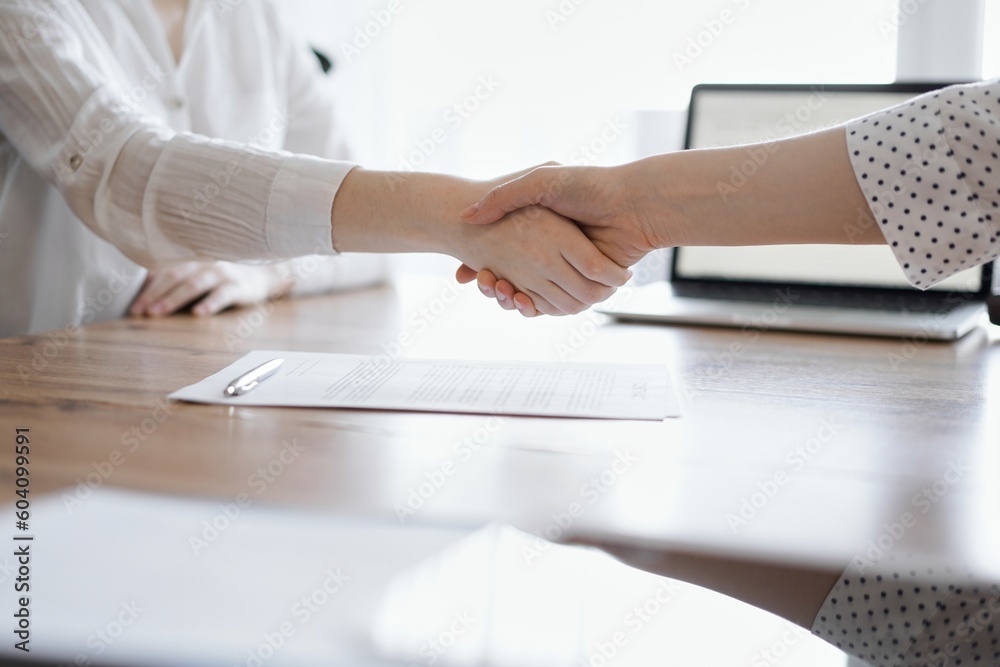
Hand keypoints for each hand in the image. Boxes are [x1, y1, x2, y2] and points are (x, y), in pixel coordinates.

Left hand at [129, 261, 292, 316]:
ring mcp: (222, 275)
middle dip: (155, 295)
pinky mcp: (238, 287)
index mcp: (192, 265)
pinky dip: (209, 304)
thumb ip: (177, 282)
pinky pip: (222, 295)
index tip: (132, 308)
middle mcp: (204, 267)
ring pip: (194, 285)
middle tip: (140, 312)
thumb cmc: (225, 282)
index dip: (147, 290)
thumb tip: (145, 286)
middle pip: (175, 279)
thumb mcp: (200, 279)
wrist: (262, 278)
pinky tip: (198, 314)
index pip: (165, 276)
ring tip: (159, 312)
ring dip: (174, 299)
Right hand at [329, 168, 629, 315]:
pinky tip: (519, 299)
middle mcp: (554, 252)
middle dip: (493, 284)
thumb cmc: (589, 187)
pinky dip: (537, 307)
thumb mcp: (540, 181)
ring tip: (498, 290)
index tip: (465, 273)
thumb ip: (504, 197)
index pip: (503, 254)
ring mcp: (571, 270)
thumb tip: (468, 216)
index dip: (483, 265)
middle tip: (480, 281)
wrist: (636, 204)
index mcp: (542, 229)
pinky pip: (558, 305)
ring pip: (532, 295)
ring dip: (511, 298)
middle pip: (514, 278)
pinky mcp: (589, 286)